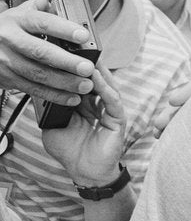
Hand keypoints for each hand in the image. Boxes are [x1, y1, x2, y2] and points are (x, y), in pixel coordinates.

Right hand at [0, 0, 98, 105]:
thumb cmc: (12, 26)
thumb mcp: (24, 10)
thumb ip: (47, 3)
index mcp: (17, 19)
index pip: (42, 22)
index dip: (64, 28)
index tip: (84, 35)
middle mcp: (9, 39)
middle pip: (40, 52)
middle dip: (66, 61)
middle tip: (88, 68)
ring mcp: (5, 60)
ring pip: (37, 74)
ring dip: (63, 83)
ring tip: (85, 86)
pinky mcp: (6, 78)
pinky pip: (32, 89)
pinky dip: (54, 95)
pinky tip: (72, 98)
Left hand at [42, 64, 126, 186]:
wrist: (85, 172)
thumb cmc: (71, 151)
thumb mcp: (52, 127)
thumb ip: (51, 110)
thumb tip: (42, 91)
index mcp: (84, 104)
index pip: (81, 81)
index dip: (74, 69)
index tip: (65, 54)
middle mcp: (98, 104)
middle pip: (95, 79)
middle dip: (88, 64)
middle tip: (79, 48)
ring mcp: (109, 110)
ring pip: (105, 85)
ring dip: (97, 72)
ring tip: (88, 58)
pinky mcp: (118, 118)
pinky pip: (112, 99)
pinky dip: (105, 88)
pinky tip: (97, 78)